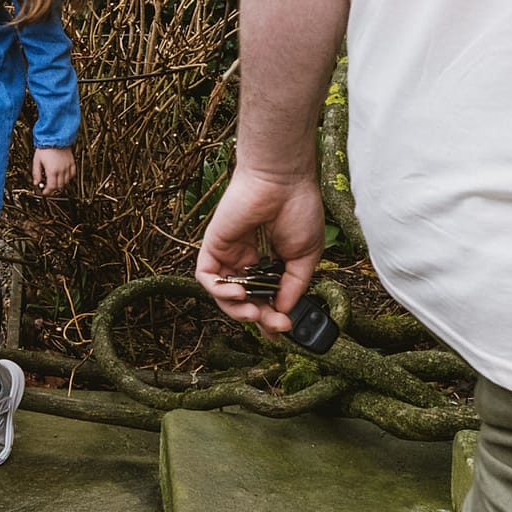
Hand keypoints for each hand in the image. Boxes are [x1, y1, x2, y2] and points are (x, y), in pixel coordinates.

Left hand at [31, 147, 73, 194]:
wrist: (55, 136)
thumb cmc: (45, 147)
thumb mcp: (36, 161)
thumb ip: (36, 173)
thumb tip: (36, 183)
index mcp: (52, 170)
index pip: (52, 187)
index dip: (47, 192)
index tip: (44, 192)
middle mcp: (61, 170)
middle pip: (59, 186)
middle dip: (53, 188)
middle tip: (48, 187)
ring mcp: (67, 166)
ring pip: (66, 181)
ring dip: (60, 183)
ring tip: (55, 180)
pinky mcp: (72, 162)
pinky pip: (72, 174)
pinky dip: (68, 177)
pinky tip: (63, 175)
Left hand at [194, 166, 325, 335]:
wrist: (284, 181)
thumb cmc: (299, 210)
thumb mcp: (305, 257)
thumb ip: (293, 286)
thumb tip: (282, 312)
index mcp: (269, 263)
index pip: (264, 299)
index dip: (270, 318)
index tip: (283, 329)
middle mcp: (247, 261)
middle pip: (243, 301)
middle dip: (258, 318)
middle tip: (274, 325)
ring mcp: (229, 254)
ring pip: (222, 295)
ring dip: (236, 311)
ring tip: (254, 314)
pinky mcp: (213, 245)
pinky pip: (205, 276)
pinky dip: (218, 291)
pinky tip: (238, 295)